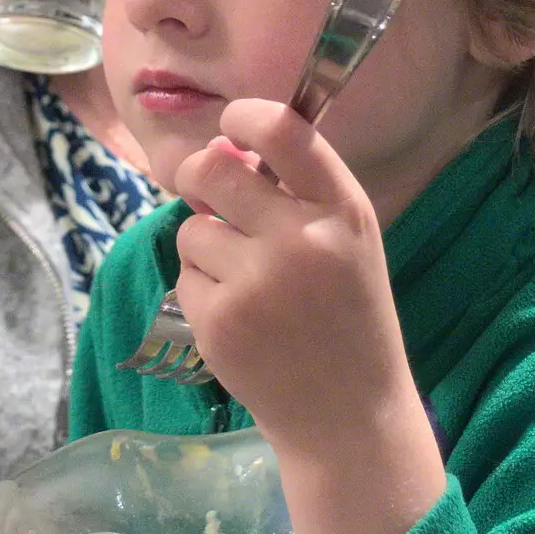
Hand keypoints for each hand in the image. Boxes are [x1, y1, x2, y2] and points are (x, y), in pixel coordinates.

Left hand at [171, 99, 419, 456]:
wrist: (349, 417)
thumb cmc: (348, 319)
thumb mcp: (347, 242)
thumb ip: (295, 193)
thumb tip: (221, 149)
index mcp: (343, 211)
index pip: (283, 130)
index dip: (245, 116)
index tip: (233, 126)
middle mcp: (301, 239)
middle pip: (214, 170)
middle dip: (200, 176)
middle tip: (209, 195)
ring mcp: (257, 282)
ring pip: (192, 229)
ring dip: (206, 248)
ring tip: (246, 283)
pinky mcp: (220, 321)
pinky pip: (185, 277)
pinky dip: (202, 292)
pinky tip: (240, 319)